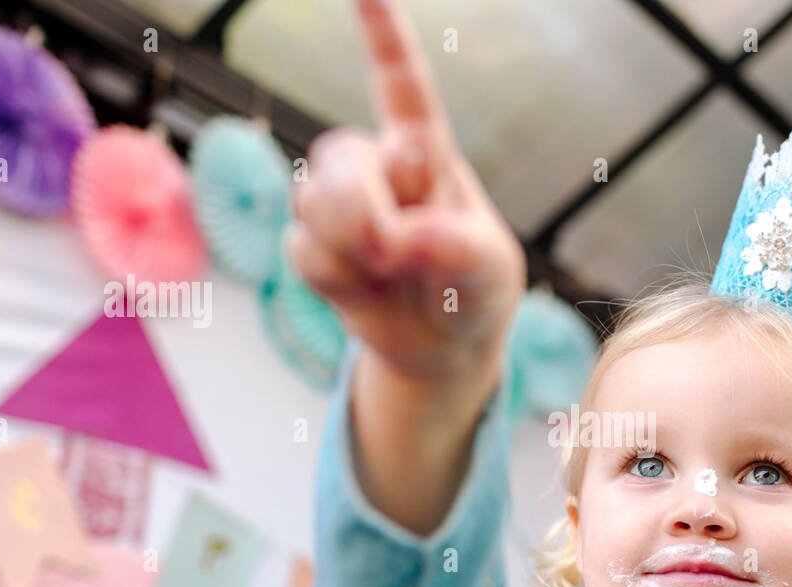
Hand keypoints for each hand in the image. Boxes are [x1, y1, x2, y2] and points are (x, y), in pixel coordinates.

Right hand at [288, 0, 525, 384]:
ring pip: (312, 204)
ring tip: (390, 272)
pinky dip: (337, 280)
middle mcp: (376, 165)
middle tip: (393, 254)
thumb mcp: (488, 269)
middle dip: (361, 212)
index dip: (382, 35)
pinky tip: (365, 288)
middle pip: (338, 157)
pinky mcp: (312, 244)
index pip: (401, 84)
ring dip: (352, 249)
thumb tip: (393, 240)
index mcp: (426, 150)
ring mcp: (339, 204)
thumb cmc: (475, 288)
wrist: (443, 345)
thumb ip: (452, 248)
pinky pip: (303, 252)